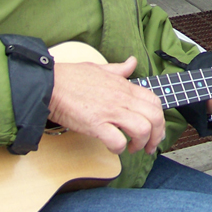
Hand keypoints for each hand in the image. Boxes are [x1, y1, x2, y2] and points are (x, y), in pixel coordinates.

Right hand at [48, 57, 165, 154]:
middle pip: (155, 117)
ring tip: (132, 148)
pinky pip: (117, 141)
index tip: (155, 129)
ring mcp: (110, 111)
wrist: (50, 84)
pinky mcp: (96, 124)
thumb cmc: (72, 77)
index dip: (160, 118)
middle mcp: (122, 99)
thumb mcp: (100, 68)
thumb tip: (132, 62)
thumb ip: (119, 68)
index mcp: (125, 87)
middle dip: (157, 136)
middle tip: (149, 146)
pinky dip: (119, 149)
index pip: (155, 101)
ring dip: (141, 143)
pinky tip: (113, 148)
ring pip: (142, 129)